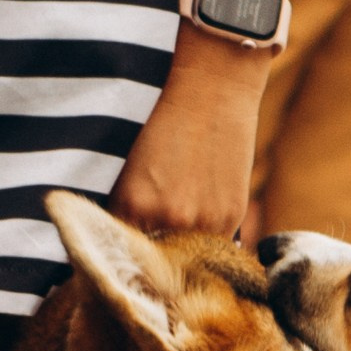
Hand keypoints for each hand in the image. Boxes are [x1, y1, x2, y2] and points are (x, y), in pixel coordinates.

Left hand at [112, 23, 273, 237]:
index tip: (122, 250)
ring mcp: (202, 223)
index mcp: (132, 204)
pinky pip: (213, 246)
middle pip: (153, 259)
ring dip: (181, 250)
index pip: (119, 249)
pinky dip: (205, 237)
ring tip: (180, 226)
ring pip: (186, 257)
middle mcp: (166, 219)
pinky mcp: (231, 219)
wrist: (213, 90)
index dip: (122, 249)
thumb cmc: (166, 120)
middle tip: (151, 243)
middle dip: (152, 253)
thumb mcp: (135, 167)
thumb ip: (133, 208)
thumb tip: (132, 242)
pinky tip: (201, 212)